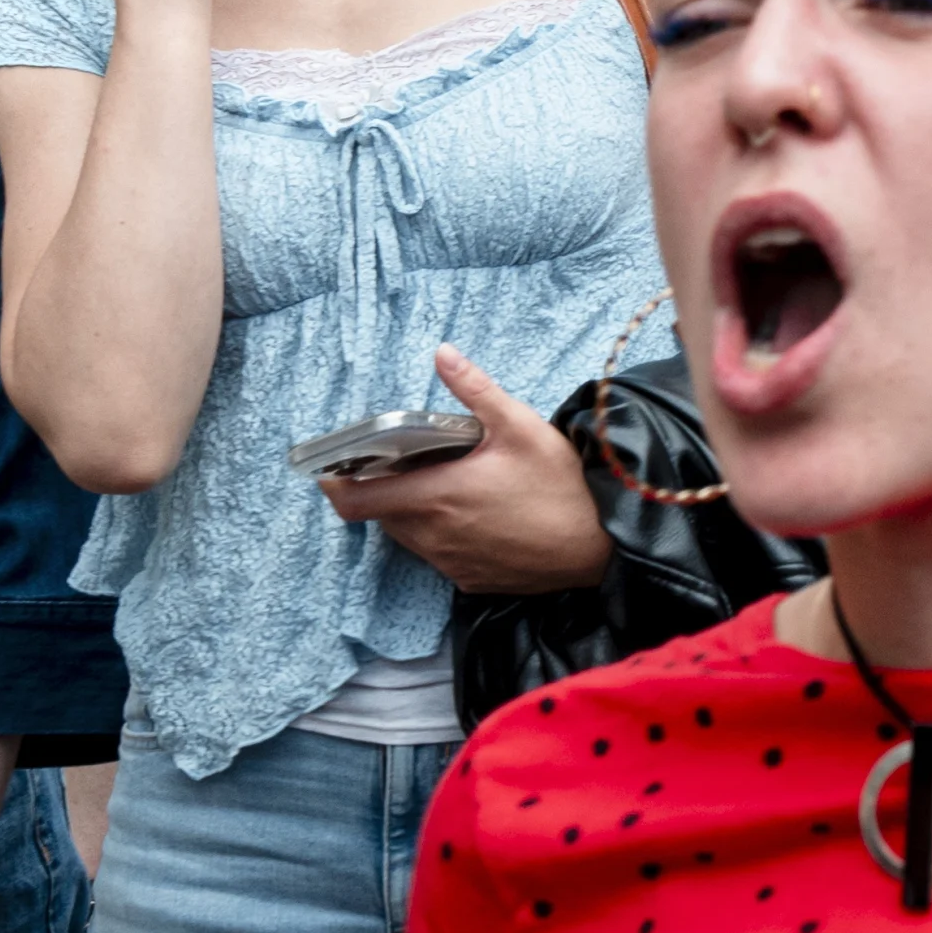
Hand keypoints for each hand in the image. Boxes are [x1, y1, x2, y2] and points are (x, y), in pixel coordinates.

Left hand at [325, 347, 615, 595]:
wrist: (599, 548)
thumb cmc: (561, 485)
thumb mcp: (521, 427)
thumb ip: (475, 390)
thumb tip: (442, 352)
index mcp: (436, 496)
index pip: (358, 501)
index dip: (335, 486)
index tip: (332, 468)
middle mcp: (433, 536)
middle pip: (382, 515)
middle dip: (382, 489)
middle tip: (403, 460)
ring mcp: (451, 563)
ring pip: (408, 536)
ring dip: (410, 511)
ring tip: (441, 482)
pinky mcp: (469, 580)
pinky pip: (437, 555)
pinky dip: (438, 533)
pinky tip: (474, 513)